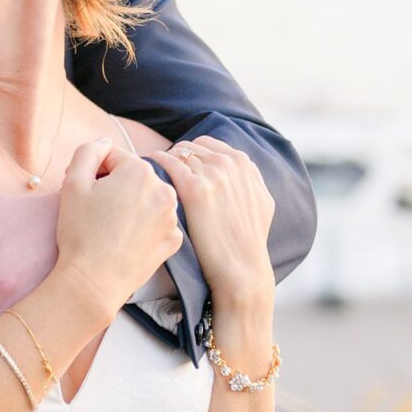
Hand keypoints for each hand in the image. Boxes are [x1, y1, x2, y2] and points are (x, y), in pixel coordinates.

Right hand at [56, 138, 181, 311]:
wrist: (94, 281)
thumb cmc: (81, 232)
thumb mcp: (73, 182)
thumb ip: (88, 151)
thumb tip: (104, 142)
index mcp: (140, 171)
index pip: (114, 157)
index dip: (94, 171)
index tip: (85, 191)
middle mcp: (164, 190)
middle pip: (134, 177)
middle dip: (115, 186)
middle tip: (96, 210)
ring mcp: (172, 217)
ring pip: (148, 198)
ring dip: (132, 204)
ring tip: (111, 225)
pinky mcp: (174, 240)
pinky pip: (158, 222)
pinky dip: (144, 226)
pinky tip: (127, 238)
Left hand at [153, 137, 275, 305]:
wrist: (241, 267)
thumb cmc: (249, 240)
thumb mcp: (261, 201)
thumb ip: (248, 179)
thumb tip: (237, 170)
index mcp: (244, 163)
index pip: (207, 144)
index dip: (191, 155)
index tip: (181, 167)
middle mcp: (229, 162)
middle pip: (190, 147)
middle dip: (177, 157)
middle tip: (163, 173)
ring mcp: (212, 173)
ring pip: (177, 154)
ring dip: (165, 162)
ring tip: (154, 177)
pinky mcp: (194, 188)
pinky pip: (167, 163)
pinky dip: (156, 164)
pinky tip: (150, 173)